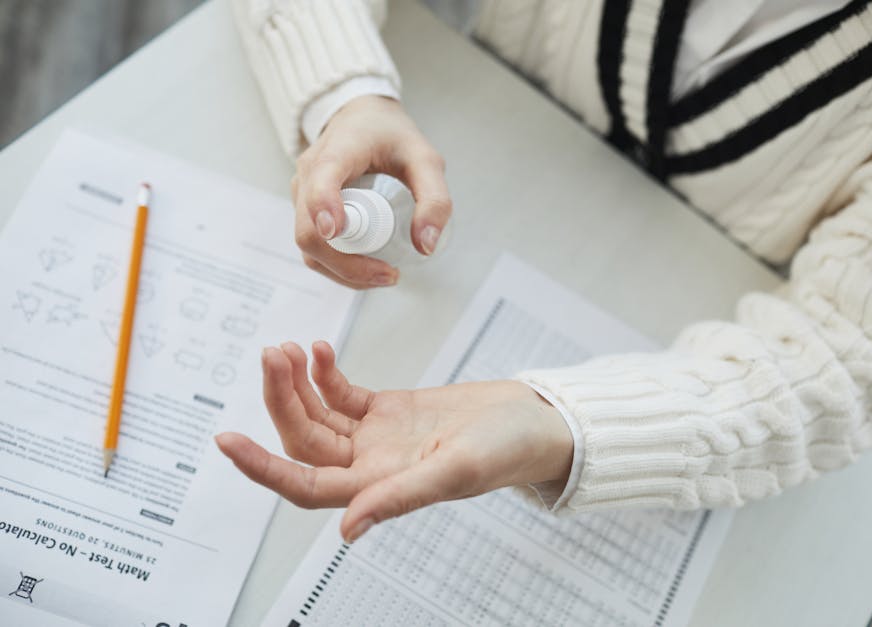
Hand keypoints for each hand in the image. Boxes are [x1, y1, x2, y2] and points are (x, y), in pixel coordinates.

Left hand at [215, 341, 572, 542]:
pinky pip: (342, 394)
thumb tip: (347, 532)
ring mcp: (377, 438)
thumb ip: (400, 497)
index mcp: (381, 488)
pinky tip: (318, 351)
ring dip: (297, 382)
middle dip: (281, 400)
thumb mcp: (456, 470)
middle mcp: (371, 466)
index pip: (306, 487)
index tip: (227, 442)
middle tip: (272, 356)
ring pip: (318, 414)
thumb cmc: (508, 450)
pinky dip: (325, 373)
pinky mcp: (388, 411)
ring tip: (288, 348)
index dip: (264, 469)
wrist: (534, 420)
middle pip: (304, 439)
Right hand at [292, 95, 451, 288]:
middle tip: (391, 274)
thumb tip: (425, 246)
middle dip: (348, 264)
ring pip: (309, 248)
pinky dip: (339, 267)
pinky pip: (314, 249)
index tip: (337, 231)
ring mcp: (302, 195)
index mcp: (337, 151)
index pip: (320, 180)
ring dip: (344, 272)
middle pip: (310, 232)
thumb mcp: (425, 159)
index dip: (323, 207)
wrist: (361, 120)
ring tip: (385, 275)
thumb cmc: (391, 137)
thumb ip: (434, 199)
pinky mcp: (305, 212)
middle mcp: (309, 175)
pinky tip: (368, 270)